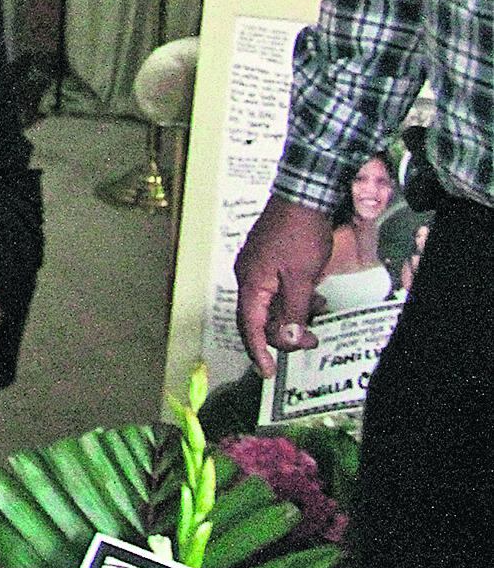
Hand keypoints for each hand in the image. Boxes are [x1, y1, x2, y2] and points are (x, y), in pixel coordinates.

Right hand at [234, 196, 334, 376]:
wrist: (303, 196)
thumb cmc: (300, 232)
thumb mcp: (302, 277)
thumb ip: (294, 310)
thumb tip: (289, 338)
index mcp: (251, 281)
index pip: (249, 325)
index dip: (258, 350)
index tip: (268, 371)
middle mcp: (249, 276)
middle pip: (261, 317)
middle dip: (286, 333)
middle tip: (311, 341)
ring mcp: (259, 267)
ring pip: (272, 304)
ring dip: (294, 315)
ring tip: (319, 314)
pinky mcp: (270, 261)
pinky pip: (278, 290)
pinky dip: (295, 300)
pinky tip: (315, 297)